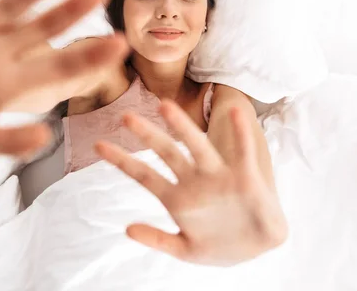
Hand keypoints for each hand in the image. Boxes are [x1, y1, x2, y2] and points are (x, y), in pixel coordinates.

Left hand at [95, 100, 287, 266]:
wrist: (258, 247)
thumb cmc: (220, 246)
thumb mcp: (185, 250)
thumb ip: (158, 240)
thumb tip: (127, 229)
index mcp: (178, 198)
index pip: (144, 175)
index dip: (122, 160)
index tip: (98, 145)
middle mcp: (195, 181)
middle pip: (167, 153)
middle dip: (148, 135)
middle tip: (125, 116)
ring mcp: (219, 177)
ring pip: (197, 147)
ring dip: (182, 127)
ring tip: (165, 106)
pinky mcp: (244, 178)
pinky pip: (242, 152)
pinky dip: (239, 133)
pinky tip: (234, 114)